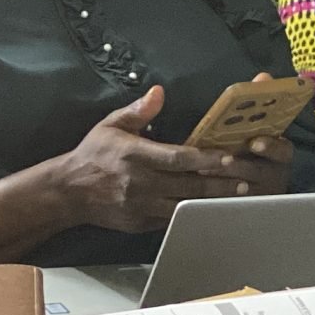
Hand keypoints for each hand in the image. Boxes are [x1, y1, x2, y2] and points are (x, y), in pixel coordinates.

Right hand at [59, 86, 280, 233]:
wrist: (67, 192)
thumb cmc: (92, 155)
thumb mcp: (110, 126)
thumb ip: (138, 111)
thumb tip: (159, 91)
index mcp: (134, 155)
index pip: (177, 158)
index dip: (204, 159)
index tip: (228, 157)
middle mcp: (139, 182)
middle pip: (187, 184)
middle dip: (219, 182)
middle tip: (247, 179)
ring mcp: (141, 206)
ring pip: (184, 205)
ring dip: (212, 201)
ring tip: (239, 196)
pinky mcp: (140, 223)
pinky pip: (172, 220)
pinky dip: (194, 215)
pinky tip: (212, 211)